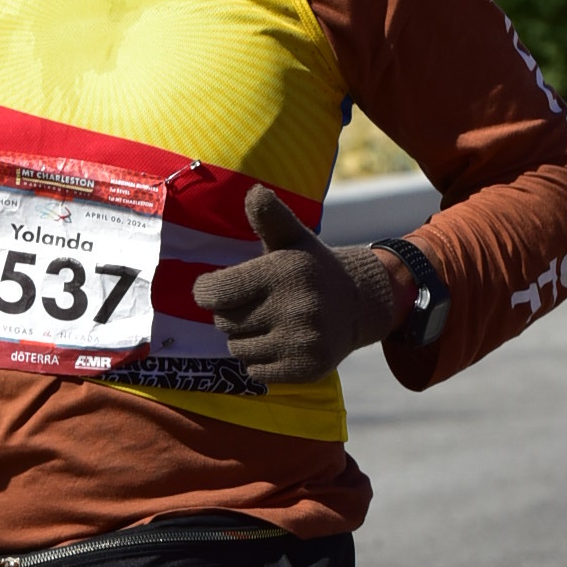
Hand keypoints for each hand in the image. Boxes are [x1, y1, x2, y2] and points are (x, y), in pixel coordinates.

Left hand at [191, 188, 406, 389]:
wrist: (359, 304)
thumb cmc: (310, 269)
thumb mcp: (292, 238)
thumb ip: (269, 216)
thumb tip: (254, 193)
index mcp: (284, 272)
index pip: (214, 294)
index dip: (207, 292)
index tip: (215, 289)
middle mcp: (295, 307)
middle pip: (223, 323)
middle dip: (231, 314)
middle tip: (257, 304)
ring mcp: (302, 340)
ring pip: (237, 350)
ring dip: (246, 339)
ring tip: (271, 324)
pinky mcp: (306, 369)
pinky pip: (255, 373)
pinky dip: (261, 362)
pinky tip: (281, 344)